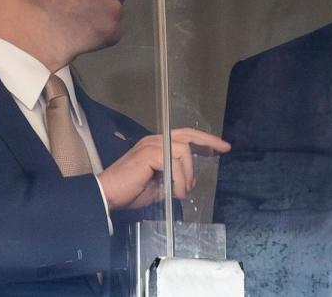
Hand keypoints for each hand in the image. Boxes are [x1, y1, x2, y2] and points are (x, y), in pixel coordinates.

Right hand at [97, 128, 230, 210]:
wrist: (107, 196)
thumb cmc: (130, 192)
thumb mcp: (159, 186)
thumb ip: (174, 179)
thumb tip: (189, 181)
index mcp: (157, 146)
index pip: (184, 137)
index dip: (203, 141)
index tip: (219, 148)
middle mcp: (155, 141)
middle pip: (187, 135)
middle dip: (208, 141)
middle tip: (224, 149)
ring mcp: (152, 145)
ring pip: (184, 152)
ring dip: (187, 175)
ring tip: (182, 192)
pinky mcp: (149, 154)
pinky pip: (174, 163)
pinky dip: (179, 180)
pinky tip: (176, 192)